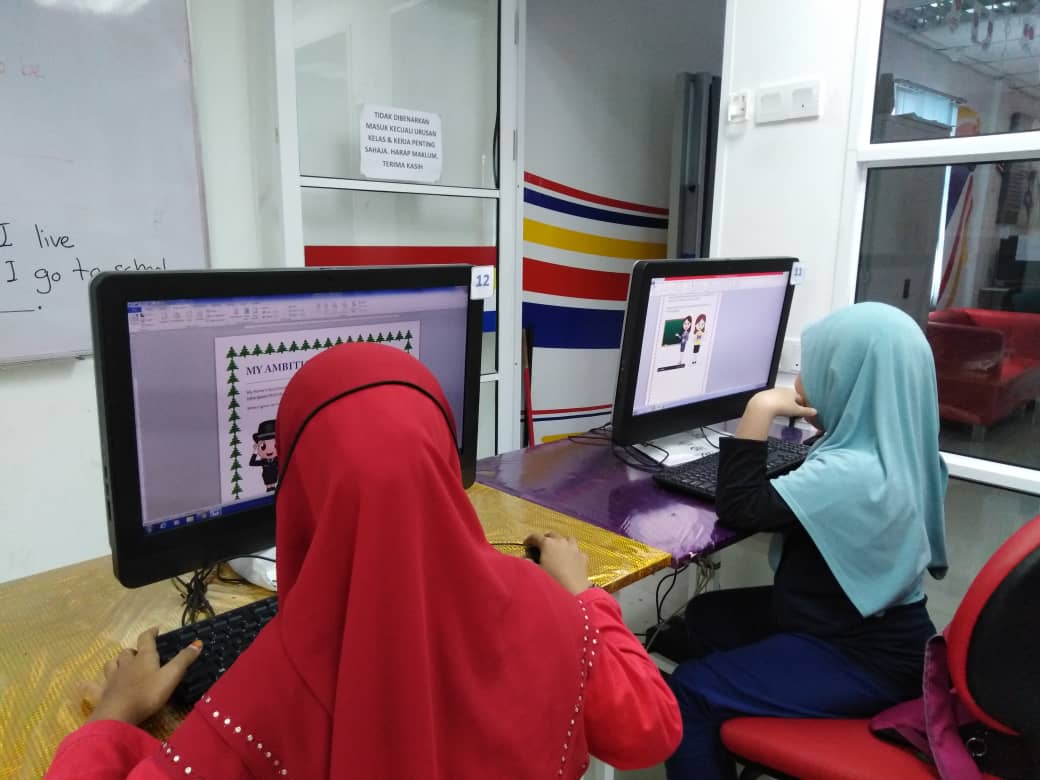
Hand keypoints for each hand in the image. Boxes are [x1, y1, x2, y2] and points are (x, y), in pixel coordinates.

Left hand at [82, 627, 201, 724]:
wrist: (118, 715)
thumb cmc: (147, 694)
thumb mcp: (171, 676)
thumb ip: (184, 660)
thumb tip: (198, 642)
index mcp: (144, 658)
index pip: (146, 639)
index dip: (151, 632)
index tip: (155, 629)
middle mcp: (126, 665)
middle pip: (127, 652)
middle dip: (133, 651)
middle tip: (140, 654)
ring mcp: (112, 679)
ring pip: (111, 664)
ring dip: (116, 662)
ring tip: (120, 665)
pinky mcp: (101, 694)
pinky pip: (91, 687)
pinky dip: (88, 685)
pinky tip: (83, 685)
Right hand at [523, 532, 591, 595]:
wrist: (573, 593)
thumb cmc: (551, 581)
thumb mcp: (535, 572)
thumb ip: (528, 563)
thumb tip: (525, 559)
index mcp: (547, 544)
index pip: (536, 536)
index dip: (530, 539)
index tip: (526, 544)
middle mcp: (561, 542)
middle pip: (552, 535)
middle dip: (545, 539)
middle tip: (540, 546)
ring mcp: (574, 549)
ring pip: (568, 539)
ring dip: (561, 542)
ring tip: (558, 550)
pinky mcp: (583, 558)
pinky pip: (577, 551)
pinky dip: (573, 553)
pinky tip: (571, 560)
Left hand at [735, 387, 816, 440]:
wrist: (763, 405)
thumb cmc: (782, 407)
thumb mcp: (796, 411)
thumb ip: (806, 411)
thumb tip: (815, 412)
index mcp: (792, 392)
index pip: (800, 398)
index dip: (802, 404)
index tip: (802, 410)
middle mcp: (783, 390)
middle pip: (790, 397)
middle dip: (792, 403)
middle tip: (793, 412)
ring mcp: (773, 392)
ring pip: (781, 397)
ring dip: (783, 403)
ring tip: (783, 411)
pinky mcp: (764, 395)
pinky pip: (772, 400)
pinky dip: (774, 404)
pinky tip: (773, 410)